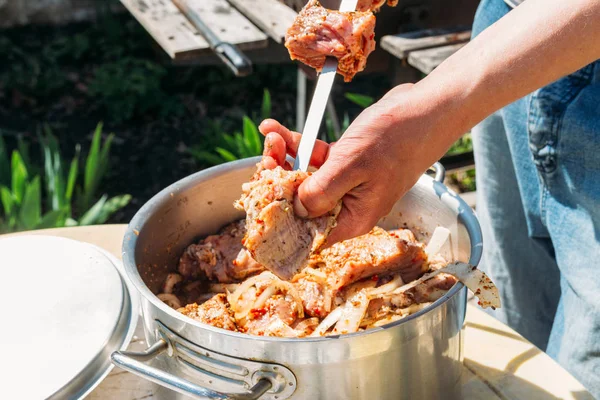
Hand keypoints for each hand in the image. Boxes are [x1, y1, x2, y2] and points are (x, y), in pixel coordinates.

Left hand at [259, 83, 465, 245]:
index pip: (309, 233)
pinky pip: (315, 158)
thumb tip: (295, 209)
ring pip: (305, 177)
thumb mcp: (353, 166)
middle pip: (301, 203)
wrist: (425, 109)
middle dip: (278, 181)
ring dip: (285, 157)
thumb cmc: (397, 139)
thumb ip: (321, 192)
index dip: (282, 221)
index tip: (261, 202)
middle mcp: (348, 205)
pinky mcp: (346, 161)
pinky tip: (279, 129)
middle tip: (266, 157)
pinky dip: (298, 144)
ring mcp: (347, 182)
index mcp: (352, 218)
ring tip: (271, 135)